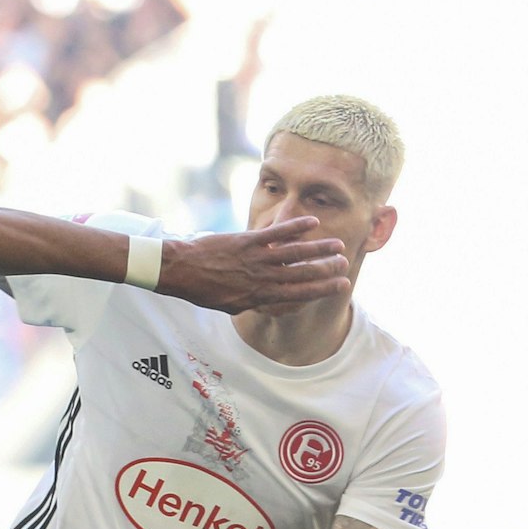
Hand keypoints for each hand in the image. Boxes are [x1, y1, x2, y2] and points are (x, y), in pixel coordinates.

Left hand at [162, 217, 349, 312]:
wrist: (180, 271)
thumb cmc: (203, 289)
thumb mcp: (229, 304)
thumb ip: (253, 300)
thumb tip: (273, 300)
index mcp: (257, 296)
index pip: (297, 294)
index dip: (321, 290)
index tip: (341, 285)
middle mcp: (260, 279)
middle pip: (301, 274)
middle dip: (327, 270)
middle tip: (346, 264)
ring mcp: (255, 260)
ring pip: (294, 254)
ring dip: (318, 249)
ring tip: (338, 245)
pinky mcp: (247, 242)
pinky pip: (275, 234)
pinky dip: (295, 229)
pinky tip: (312, 224)